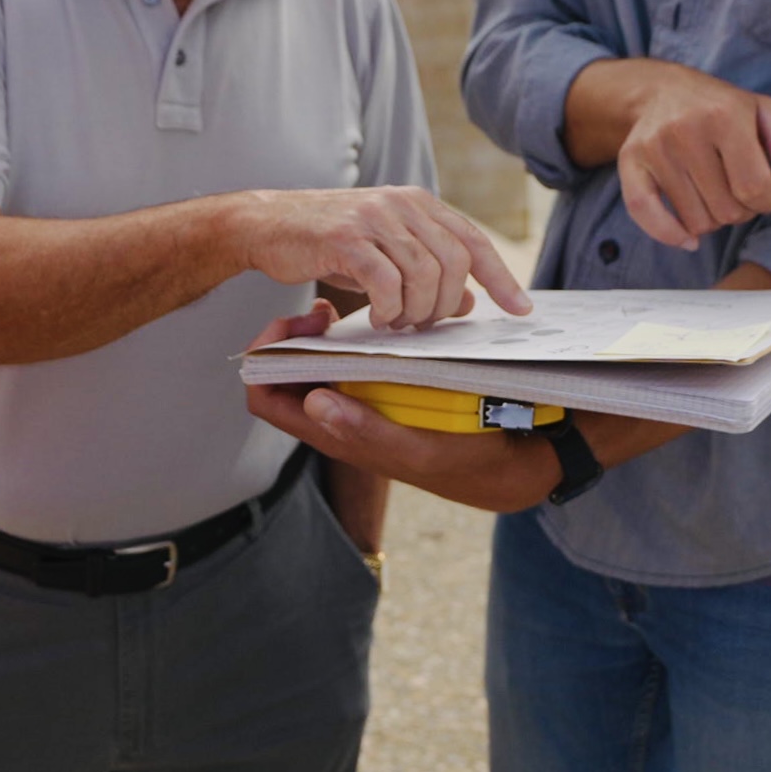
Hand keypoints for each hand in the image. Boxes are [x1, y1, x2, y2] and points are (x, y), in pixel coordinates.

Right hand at [231, 187, 529, 330]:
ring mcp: (374, 218)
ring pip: (424, 275)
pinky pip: (387, 283)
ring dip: (416, 311)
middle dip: (446, 304)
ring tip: (397, 322)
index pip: (473, 241)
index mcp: (418, 204)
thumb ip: (427, 271)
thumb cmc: (329, 243)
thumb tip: (470, 303)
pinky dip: (389, 309)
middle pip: (455, 262)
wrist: (267, 224)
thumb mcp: (385, 253)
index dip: (501, 278)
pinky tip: (377, 318)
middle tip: (424, 325)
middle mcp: (401, 204)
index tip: (521, 309)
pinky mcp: (346, 238)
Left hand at [244, 307, 562, 513]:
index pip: (266, 398)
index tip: (295, 325)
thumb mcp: (418, 448)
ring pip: (315, 365)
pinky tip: (379, 319)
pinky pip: (350, 362)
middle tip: (323, 310)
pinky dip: (354, 338)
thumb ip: (366, 430)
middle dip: (293, 337)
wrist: (505, 461)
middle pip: (285, 374)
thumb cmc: (462, 461)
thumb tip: (313, 399)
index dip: (265, 359)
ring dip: (322, 335)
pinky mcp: (383, 391)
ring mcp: (358, 403)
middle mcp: (337, 417)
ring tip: (344, 312)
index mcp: (333, 434)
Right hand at [569, 59, 770, 250]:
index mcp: (724, 115)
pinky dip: (670, 235)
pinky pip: (646, 215)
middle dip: (742, 210)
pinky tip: (687, 238)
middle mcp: (685, 130)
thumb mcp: (764, 111)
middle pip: (726, 210)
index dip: (769, 199)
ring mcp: (655, 148)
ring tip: (716, 195)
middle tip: (740, 191)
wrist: (662, 92)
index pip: (755, 188)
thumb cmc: (722, 108)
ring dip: (712, 220)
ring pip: (695, 222)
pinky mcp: (631, 162)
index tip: (768, 189)